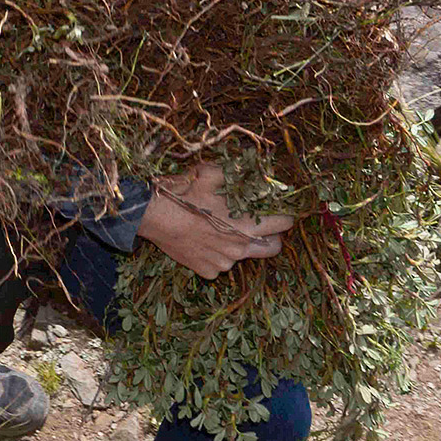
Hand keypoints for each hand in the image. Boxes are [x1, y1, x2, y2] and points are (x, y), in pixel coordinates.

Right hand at [136, 162, 292, 278]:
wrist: (155, 217)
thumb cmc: (184, 195)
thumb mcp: (211, 174)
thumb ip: (236, 174)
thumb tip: (251, 168)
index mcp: (246, 225)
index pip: (283, 224)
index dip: (285, 215)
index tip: (283, 210)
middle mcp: (240, 249)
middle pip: (273, 248)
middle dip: (272, 236)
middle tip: (261, 224)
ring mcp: (224, 263)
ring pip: (242, 255)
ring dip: (238, 244)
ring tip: (219, 228)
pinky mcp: (208, 271)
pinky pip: (220, 264)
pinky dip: (216, 254)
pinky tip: (202, 240)